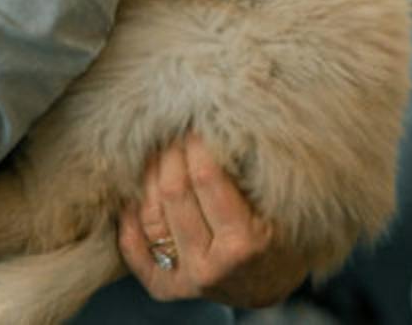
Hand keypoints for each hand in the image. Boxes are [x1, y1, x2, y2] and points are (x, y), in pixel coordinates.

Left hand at [118, 133, 308, 308]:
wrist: (270, 284)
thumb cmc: (281, 235)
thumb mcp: (279, 204)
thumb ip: (251, 170)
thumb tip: (218, 123)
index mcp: (243, 244)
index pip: (205, 178)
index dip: (195, 144)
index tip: (196, 123)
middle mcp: (209, 268)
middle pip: (173, 193)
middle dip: (171, 152)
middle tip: (175, 129)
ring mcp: (184, 281)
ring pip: (150, 214)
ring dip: (149, 175)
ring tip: (158, 150)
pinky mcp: (165, 287)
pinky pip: (132, 246)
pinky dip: (129, 214)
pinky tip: (135, 189)